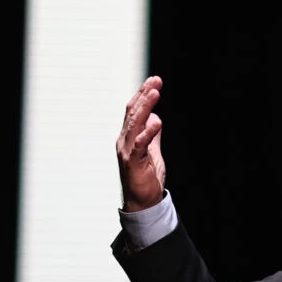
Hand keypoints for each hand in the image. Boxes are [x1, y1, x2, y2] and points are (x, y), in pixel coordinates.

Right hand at [116, 75, 166, 211]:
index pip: (134, 111)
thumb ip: (152, 134)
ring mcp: (127, 151)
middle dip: (144, 95)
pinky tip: (156, 122)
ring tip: (154, 93)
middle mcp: (125, 141)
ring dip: (145, 108)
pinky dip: (148, 133)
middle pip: (133, 113)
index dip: (143, 95)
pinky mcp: (133, 163)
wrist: (142, 200)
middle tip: (155, 80)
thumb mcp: (152, 150)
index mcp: (129, 136)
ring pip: (135, 125)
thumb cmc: (145, 176)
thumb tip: (155, 117)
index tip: (153, 80)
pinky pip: (140, 145)